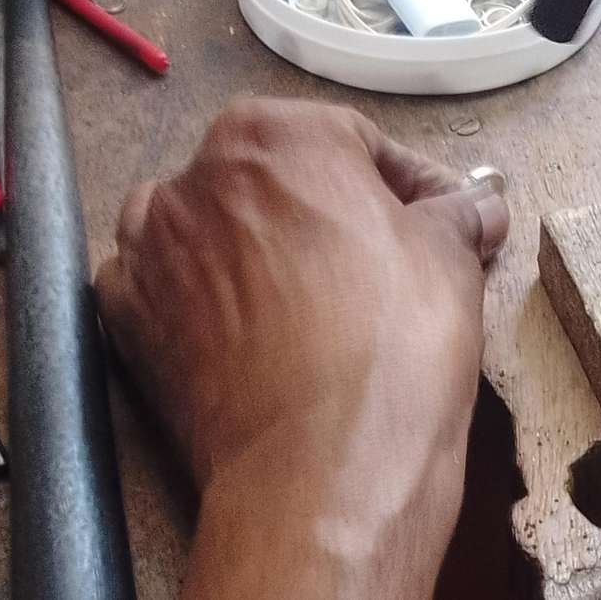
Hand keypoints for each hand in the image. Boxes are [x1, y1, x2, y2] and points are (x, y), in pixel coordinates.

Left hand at [95, 98, 507, 599]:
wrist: (323, 465)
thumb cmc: (393, 342)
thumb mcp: (452, 255)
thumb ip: (457, 213)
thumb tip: (474, 209)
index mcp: (276, 135)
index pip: (358, 142)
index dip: (413, 185)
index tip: (444, 221)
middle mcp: (195, 177)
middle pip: (279, 180)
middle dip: (332, 214)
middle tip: (387, 261)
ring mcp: (148, 250)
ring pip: (217, 228)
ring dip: (262, 250)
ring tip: (318, 300)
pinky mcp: (126, 321)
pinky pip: (172, 289)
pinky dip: (210, 301)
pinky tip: (260, 334)